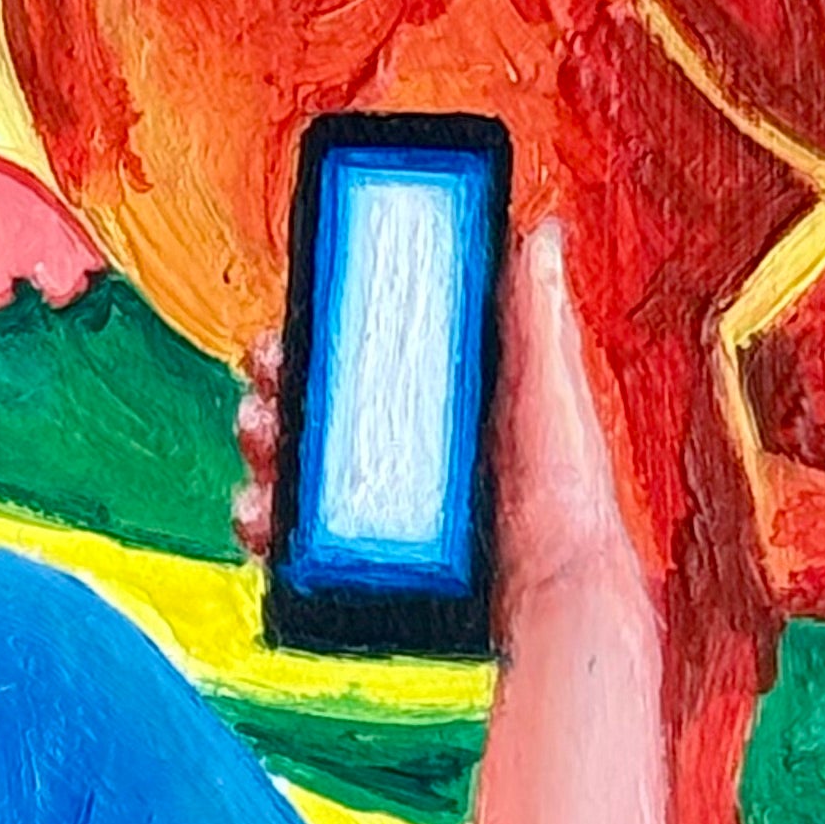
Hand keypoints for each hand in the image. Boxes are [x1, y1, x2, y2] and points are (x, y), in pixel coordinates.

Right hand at [228, 219, 640, 594]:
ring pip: (287, 463)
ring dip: (258, 446)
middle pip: (307, 401)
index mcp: (433, 397)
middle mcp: (396, 446)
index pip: (355, 349)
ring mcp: (370, 504)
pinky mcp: (356, 560)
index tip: (285, 324)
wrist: (557, 594)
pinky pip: (289, 537)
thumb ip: (537, 316)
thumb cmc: (566, 492)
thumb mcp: (550, 391)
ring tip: (260, 447)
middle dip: (269, 386)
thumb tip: (541, 229)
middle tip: (264, 383)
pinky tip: (259, 517)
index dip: (309, 332)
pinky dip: (260, 521)